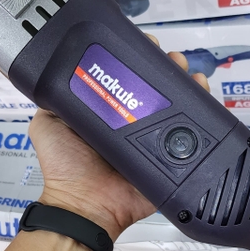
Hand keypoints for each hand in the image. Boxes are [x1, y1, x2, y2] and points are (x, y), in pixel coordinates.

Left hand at [29, 37, 208, 240]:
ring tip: (187, 70)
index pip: (127, 75)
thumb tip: (58, 69)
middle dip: (167, 66)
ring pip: (175, 104)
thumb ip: (52, 99)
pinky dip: (201, 112)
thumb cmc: (65, 166)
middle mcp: (133, 120)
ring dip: (185, 82)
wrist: (86, 205)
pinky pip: (189, 132)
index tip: (147, 45)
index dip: (138, 57)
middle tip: (171, 57)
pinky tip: (203, 92)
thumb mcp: (47, 123)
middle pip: (155, 86)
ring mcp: (153, 137)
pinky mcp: (170, 155)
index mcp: (108, 110)